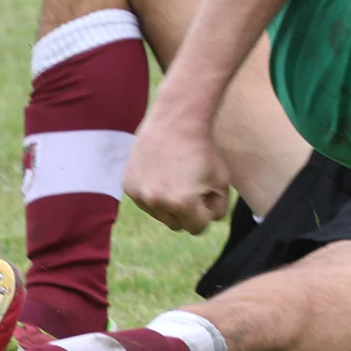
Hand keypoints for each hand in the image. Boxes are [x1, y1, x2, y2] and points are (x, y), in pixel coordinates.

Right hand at [123, 106, 230, 234]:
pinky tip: (162, 173)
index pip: (197, 228)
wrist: (176, 122)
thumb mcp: (222, 183)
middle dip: (187, 211)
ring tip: (177, 177)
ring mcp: (139, 194)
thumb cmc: (203, 151)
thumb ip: (218, 210)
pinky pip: (145, 201)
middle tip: (192, 184)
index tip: (206, 192)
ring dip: (169, 203)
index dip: (206, 211)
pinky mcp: (128, 186)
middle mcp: (157, 202)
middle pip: (177, 225)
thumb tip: (205, 221)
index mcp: (182, 204)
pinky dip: (154, 193)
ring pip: (159, 215)